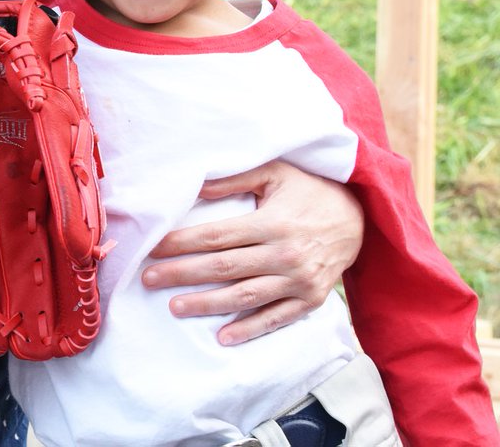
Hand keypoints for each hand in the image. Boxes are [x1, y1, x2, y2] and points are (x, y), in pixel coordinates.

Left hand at [141, 159, 363, 345]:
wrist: (361, 218)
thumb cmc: (309, 190)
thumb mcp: (276, 173)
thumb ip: (234, 179)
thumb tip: (194, 186)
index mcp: (272, 223)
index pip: (217, 236)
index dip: (182, 243)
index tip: (153, 248)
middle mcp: (285, 254)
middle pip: (224, 268)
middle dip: (182, 274)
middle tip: (149, 279)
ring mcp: (299, 281)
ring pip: (245, 297)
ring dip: (208, 304)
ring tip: (174, 307)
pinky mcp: (311, 299)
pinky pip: (277, 318)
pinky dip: (250, 330)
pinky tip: (222, 337)